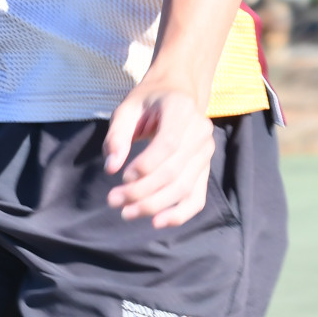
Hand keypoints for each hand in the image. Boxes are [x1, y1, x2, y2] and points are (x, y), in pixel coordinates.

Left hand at [103, 84, 214, 227]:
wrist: (179, 93)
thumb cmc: (149, 100)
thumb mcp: (127, 107)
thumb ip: (117, 135)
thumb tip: (111, 167)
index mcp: (181, 110)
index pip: (169, 143)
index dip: (146, 165)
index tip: (122, 177)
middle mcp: (200, 132)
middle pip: (174, 171)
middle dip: (142, 191)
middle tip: (113, 201)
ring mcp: (206, 153)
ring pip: (184, 187)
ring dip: (155, 205)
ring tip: (126, 213)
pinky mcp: (205, 169)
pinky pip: (197, 197)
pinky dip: (180, 213)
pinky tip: (157, 222)